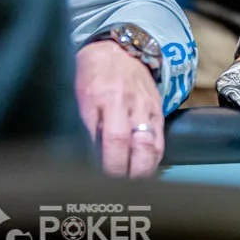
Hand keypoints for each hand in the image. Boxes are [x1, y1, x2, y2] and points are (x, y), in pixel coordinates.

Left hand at [75, 41, 163, 177]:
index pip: (115, 139)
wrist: (117, 49)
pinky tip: (145, 169)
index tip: (105, 181)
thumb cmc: (92, 73)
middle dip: (133, 172)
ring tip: (135, 186)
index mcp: (107, 99)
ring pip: (154, 145)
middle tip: (123, 189)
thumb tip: (88, 157)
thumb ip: (87, 125)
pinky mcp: (158, 109)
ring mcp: (148, 107)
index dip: (112, 164)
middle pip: (141, 145)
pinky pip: (160, 138)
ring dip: (146, 169)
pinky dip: (154, 158)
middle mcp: (132, 104)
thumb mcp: (80, 97)